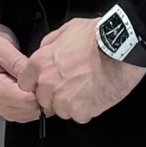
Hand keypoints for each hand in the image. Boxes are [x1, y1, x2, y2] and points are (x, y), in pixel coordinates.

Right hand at [0, 23, 39, 121]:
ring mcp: (5, 110)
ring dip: (40, 98)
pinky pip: (32, 113)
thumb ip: (15, 62)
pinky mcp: (12, 111)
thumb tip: (29, 76)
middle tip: (42, 75)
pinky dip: (37, 102)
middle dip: (41, 93)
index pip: (26, 99)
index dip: (39, 87)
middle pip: (31, 109)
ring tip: (36, 80)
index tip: (44, 74)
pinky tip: (33, 87)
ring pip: (34, 113)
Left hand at [30, 17, 145, 122]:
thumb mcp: (66, 29)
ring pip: (61, 111)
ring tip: (88, 91)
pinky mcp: (80, 111)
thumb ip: (50, 43)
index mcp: (39, 63)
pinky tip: (97, 96)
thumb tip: (45, 50)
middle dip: (56, 96)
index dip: (37, 84)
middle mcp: (47, 84)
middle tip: (74, 85)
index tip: (49, 82)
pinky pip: (80, 117)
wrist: (120, 49)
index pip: (25, 84)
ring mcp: (63, 100)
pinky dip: (88, 110)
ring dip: (72, 105)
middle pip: (44, 100)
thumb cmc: (96, 37)